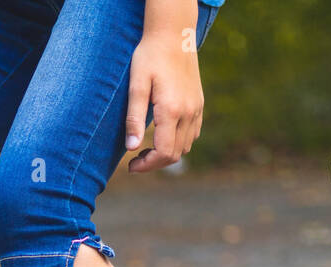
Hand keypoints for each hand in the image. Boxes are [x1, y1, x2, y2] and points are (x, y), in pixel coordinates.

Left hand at [125, 17, 203, 172]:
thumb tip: (131, 148)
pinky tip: (163, 136)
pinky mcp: (199, 105)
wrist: (173, 35)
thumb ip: (134, 118)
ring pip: (185, 147)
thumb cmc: (150, 56)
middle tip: (135, 160)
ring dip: (166, 154)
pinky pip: (193, 135)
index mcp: (171, 110)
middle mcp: (188, 112)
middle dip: (154, 163)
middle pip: (175, 154)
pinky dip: (178, 143)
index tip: (131, 166)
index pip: (164, 152)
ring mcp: (197, 109)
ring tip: (146, 149)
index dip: (147, 165)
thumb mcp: (136, 85)